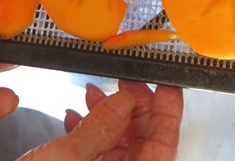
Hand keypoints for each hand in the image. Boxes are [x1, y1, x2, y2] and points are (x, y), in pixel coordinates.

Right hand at [21, 80, 182, 160]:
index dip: (167, 111)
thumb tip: (123, 102)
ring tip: (94, 93)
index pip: (163, 144)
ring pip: (117, 147)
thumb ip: (100, 129)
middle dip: (132, 107)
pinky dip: (87, 132)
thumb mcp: (67, 159)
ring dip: (107, 115)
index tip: (166, 84)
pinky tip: (73, 116)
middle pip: (141, 142)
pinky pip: (96, 156)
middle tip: (126, 81)